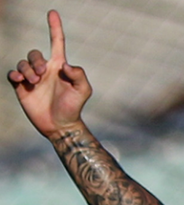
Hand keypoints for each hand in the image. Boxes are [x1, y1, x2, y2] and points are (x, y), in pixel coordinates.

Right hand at [6, 10, 91, 138]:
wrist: (60, 125)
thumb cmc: (74, 108)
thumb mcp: (83, 91)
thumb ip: (78, 75)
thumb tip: (63, 64)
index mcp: (59, 67)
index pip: (57, 42)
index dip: (55, 27)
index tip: (53, 13)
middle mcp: (45, 70)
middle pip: (34, 53)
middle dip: (36, 61)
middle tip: (42, 75)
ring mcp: (33, 78)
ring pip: (23, 63)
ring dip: (27, 69)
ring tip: (34, 82)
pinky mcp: (22, 88)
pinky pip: (12, 73)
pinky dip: (15, 73)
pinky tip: (22, 80)